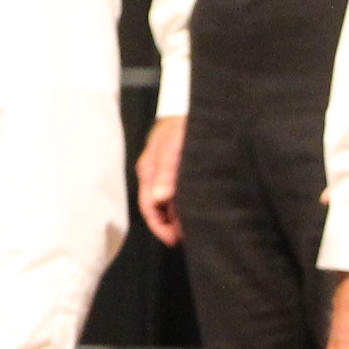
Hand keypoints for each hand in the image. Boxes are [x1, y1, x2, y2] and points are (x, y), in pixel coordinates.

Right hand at [135, 114, 187, 244]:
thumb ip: (167, 170)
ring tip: (195, 228)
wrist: (199, 108)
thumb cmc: (182, 123)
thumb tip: (159, 198)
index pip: (148, 206)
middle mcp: (155, 174)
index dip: (160, 226)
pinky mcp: (178, 170)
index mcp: (148, 169)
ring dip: (179, 217)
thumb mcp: (174, 144)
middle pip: (158, 208)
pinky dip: (185, 205)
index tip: (175, 240)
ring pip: (168, 203)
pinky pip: (178, 194)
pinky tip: (197, 211)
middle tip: (188, 238)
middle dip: (171, 226)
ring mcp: (166, 173)